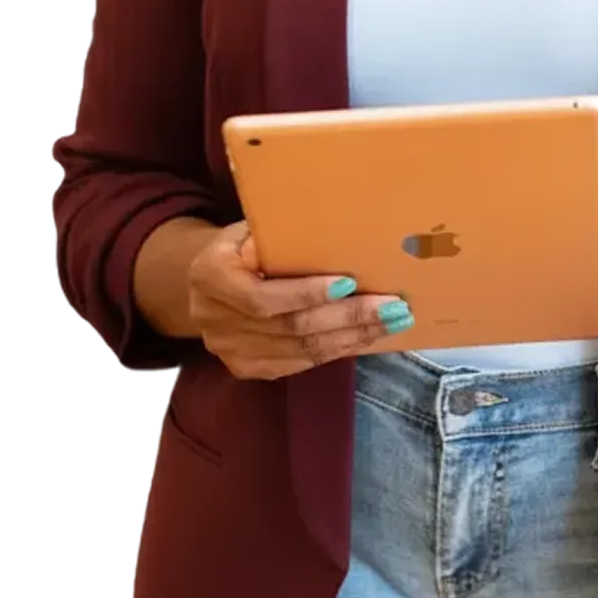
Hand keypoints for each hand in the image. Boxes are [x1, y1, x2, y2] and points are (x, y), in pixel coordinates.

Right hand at [186, 221, 413, 380]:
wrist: (205, 280)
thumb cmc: (241, 244)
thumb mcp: (249, 227)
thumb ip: (278, 235)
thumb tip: (335, 231)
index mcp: (210, 277)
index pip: (263, 298)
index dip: (306, 294)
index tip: (350, 282)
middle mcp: (215, 321)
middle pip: (290, 328)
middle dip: (347, 318)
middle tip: (393, 308)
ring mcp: (229, 351)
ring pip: (300, 352)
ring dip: (351, 338)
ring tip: (391, 323)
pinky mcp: (246, 369)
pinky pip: (299, 365)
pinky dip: (337, 350)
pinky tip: (365, 337)